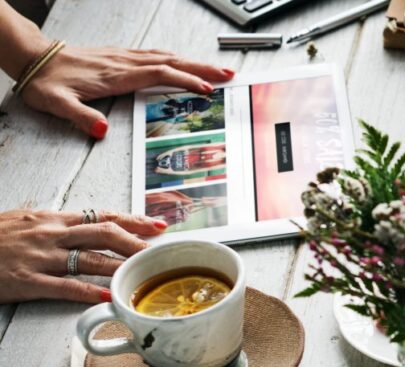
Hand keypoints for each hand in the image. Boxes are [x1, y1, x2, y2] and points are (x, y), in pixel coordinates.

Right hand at [0, 209, 167, 303]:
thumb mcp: (22, 221)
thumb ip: (53, 225)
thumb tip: (81, 228)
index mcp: (51, 218)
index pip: (102, 216)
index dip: (134, 220)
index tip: (159, 226)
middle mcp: (50, 234)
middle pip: (105, 235)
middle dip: (138, 245)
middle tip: (161, 255)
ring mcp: (40, 257)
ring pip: (92, 260)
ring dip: (123, 269)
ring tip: (146, 276)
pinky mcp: (27, 281)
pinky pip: (65, 287)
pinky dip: (90, 292)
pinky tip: (110, 298)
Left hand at [19, 44, 232, 138]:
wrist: (32, 58)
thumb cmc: (44, 82)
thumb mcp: (56, 104)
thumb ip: (80, 117)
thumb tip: (102, 131)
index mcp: (115, 75)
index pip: (158, 75)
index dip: (184, 80)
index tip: (206, 89)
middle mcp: (123, 63)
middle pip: (171, 62)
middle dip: (202, 69)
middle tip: (229, 75)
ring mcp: (122, 57)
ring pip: (165, 56)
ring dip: (193, 62)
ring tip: (216, 70)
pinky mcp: (119, 56)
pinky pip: (154, 55)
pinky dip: (175, 58)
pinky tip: (182, 62)